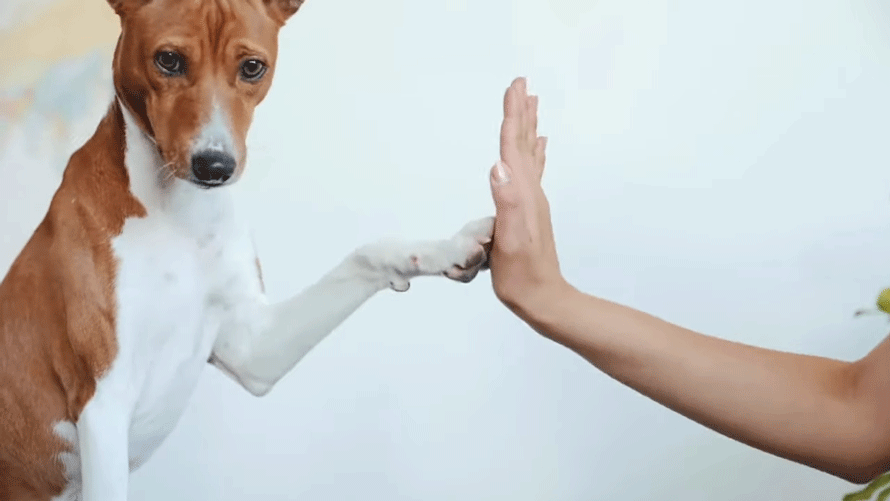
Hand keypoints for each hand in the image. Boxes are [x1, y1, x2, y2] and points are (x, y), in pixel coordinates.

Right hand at [488, 77, 566, 316]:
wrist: (543, 298)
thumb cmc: (521, 275)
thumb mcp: (509, 241)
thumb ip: (506, 202)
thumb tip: (499, 165)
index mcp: (522, 195)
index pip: (514, 147)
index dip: (512, 115)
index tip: (514, 87)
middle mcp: (530, 193)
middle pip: (524, 144)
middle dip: (521, 112)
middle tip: (521, 83)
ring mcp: (532, 202)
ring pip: (530, 154)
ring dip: (528, 127)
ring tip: (530, 105)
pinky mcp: (531, 212)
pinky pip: (532, 172)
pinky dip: (534, 153)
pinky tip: (539, 147)